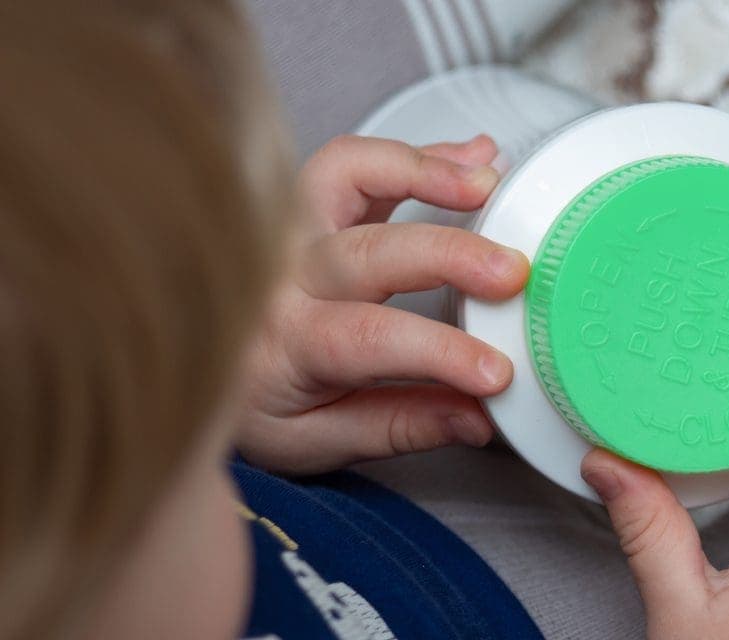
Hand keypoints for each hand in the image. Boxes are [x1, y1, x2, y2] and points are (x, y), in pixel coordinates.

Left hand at [236, 134, 528, 474]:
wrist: (181, 363)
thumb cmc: (251, 403)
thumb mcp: (317, 440)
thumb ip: (400, 426)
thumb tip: (478, 420)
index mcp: (284, 345)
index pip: (366, 340)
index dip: (438, 353)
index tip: (497, 373)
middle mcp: (279, 274)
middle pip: (368, 250)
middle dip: (449, 253)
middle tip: (513, 272)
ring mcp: (289, 226)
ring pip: (348, 171)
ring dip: (425, 169)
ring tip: (490, 181)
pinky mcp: (305, 200)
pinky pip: (356, 160)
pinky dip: (421, 155)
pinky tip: (474, 159)